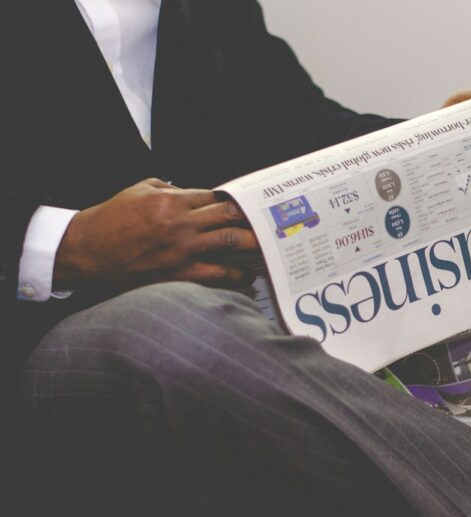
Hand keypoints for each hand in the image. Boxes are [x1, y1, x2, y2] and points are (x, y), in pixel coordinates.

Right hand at [54, 178, 258, 288]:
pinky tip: (247, 275)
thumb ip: (169, 189)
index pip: (216, 196)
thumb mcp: (138, 191)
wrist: (86, 251)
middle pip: (230, 216)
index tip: (250, 204)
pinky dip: (236, 275)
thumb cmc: (110, 220)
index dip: (236, 199)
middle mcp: (180, 224)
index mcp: (171, 201)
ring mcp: (181, 250)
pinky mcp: (177, 274)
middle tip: (271, 222)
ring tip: (269, 246)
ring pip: (230, 242)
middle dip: (253, 218)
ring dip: (253, 244)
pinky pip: (216, 274)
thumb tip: (194, 192)